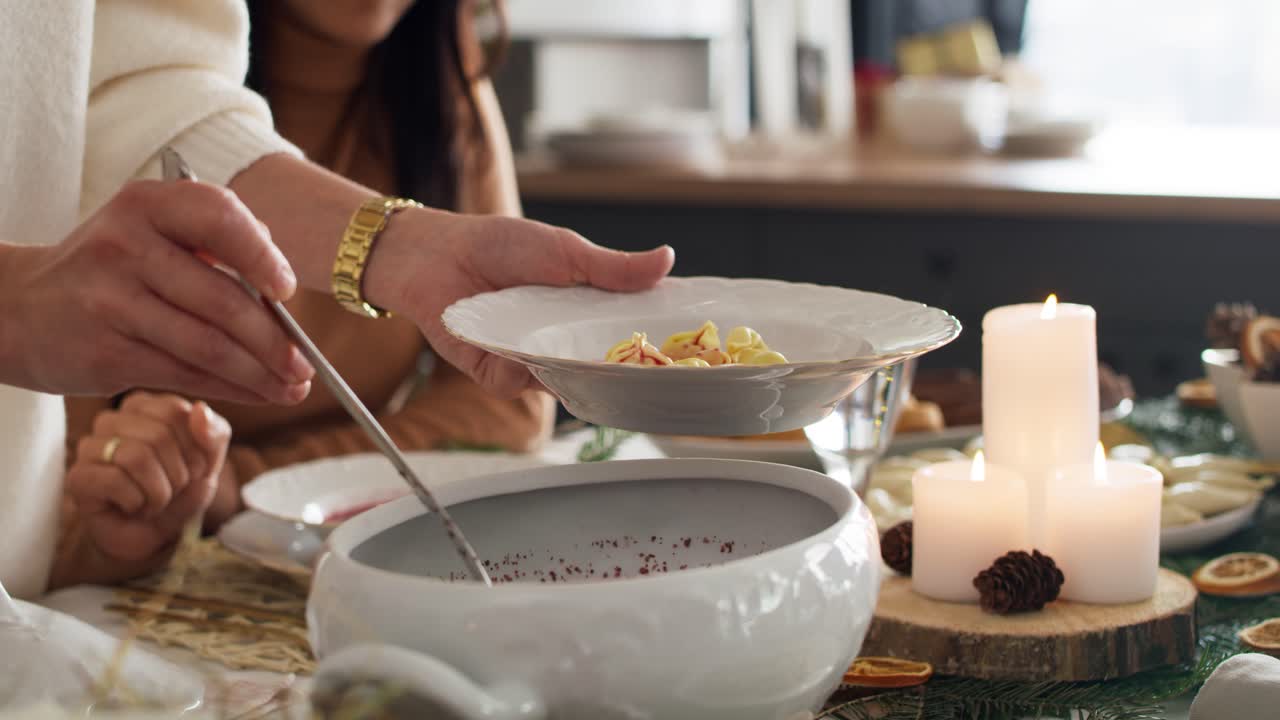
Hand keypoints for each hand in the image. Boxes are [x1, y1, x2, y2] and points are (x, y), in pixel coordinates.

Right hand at [0, 180, 312, 403]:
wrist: (15, 308)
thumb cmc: (107, 270)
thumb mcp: (148, 234)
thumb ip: (211, 248)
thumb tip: (284, 294)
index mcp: (145, 205)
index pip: (218, 217)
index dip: (263, 254)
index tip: (288, 291)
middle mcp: (124, 247)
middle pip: (222, 299)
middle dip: (275, 340)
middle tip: (306, 362)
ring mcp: (111, 301)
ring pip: (208, 346)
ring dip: (261, 374)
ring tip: (294, 386)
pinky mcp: (105, 353)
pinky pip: (186, 374)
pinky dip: (232, 389)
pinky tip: (259, 394)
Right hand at [66, 392, 230, 571]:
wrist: (152, 535)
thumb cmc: (178, 491)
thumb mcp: (209, 461)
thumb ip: (214, 434)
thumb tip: (200, 410)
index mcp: (144, 407)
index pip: (176, 411)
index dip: (196, 448)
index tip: (196, 469)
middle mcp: (112, 420)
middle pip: (158, 435)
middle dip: (179, 473)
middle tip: (174, 490)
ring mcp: (89, 447)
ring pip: (136, 456)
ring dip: (159, 490)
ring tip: (156, 501)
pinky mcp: (77, 477)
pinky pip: (115, 481)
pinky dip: (137, 501)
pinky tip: (134, 507)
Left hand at [367, 211, 674, 395]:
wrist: (438, 252)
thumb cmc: (501, 245)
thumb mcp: (567, 251)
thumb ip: (615, 268)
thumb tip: (667, 260)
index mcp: (585, 312)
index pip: (625, 335)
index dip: (649, 344)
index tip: (676, 348)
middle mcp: (562, 341)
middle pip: (599, 368)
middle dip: (615, 369)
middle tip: (633, 363)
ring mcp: (530, 359)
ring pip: (560, 382)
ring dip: (563, 367)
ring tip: (562, 344)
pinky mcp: (495, 373)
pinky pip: (517, 384)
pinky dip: (516, 367)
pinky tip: (511, 346)